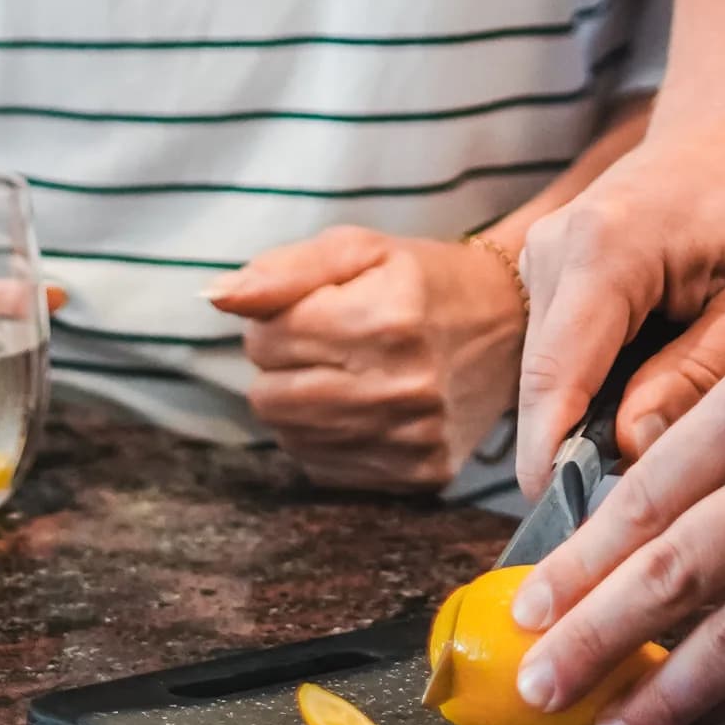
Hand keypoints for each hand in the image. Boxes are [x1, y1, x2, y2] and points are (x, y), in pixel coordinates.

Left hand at [208, 226, 526, 490]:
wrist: (509, 325)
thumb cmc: (420, 279)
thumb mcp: (357, 249)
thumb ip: (281, 270)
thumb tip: (215, 297)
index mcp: (385, 319)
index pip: (266, 340)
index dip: (274, 322)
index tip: (311, 310)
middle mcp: (401, 386)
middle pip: (270, 397)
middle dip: (280, 366)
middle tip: (322, 344)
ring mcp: (413, 439)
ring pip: (292, 437)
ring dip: (299, 402)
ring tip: (341, 372)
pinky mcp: (420, 475)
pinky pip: (325, 469)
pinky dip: (326, 438)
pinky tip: (358, 406)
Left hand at [506, 338, 724, 724]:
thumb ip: (723, 463)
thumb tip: (621, 564)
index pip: (644, 492)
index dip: (579, 563)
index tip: (531, 611)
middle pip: (666, 559)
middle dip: (590, 631)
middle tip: (539, 680)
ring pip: (723, 616)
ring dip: (653, 681)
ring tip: (605, 720)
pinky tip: (700, 716)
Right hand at [510, 126, 724, 495]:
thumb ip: (700, 377)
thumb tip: (631, 453)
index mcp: (606, 250)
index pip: (553, 383)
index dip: (555, 472)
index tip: (575, 549)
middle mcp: (553, 251)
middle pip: (547, 392)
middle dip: (589, 458)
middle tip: (659, 517)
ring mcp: (542, 259)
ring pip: (553, 381)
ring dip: (599, 423)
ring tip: (676, 443)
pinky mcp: (548, 273)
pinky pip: (563, 359)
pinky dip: (603, 391)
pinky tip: (660, 394)